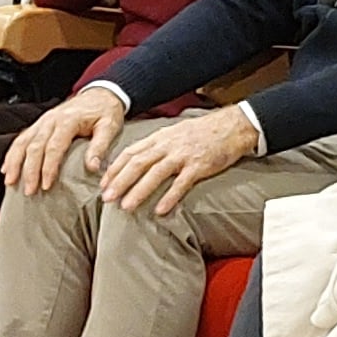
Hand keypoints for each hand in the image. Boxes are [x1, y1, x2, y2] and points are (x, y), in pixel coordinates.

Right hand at [3, 87, 129, 195]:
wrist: (101, 93)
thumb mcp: (110, 127)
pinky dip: (12, 154)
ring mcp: (43, 121)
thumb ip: (100, 146)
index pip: (54, 147)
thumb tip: (92, 167)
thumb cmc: (106, 111)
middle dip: (29, 171)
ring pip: (22, 142)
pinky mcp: (39, 124)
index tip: (46, 185)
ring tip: (10, 181)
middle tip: (29, 191)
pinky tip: (6, 168)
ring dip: (14, 163)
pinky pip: (21, 138)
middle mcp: (51, 120)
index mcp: (68, 120)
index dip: (48, 168)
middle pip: (34, 147)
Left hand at [101, 104, 258, 215]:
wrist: (234, 126)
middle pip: (138, 163)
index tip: (102, 184)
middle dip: (120, 182)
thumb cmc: (204, 132)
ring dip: (139, 191)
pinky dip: (170, 197)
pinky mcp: (200, 165)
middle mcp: (169, 145)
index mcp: (161, 137)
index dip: (114, 169)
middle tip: (106, 199)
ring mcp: (184, 155)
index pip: (131, 152)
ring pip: (156, 173)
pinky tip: (160, 210)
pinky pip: (182, 183)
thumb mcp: (176, 132)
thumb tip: (138, 160)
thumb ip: (157, 145)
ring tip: (126, 207)